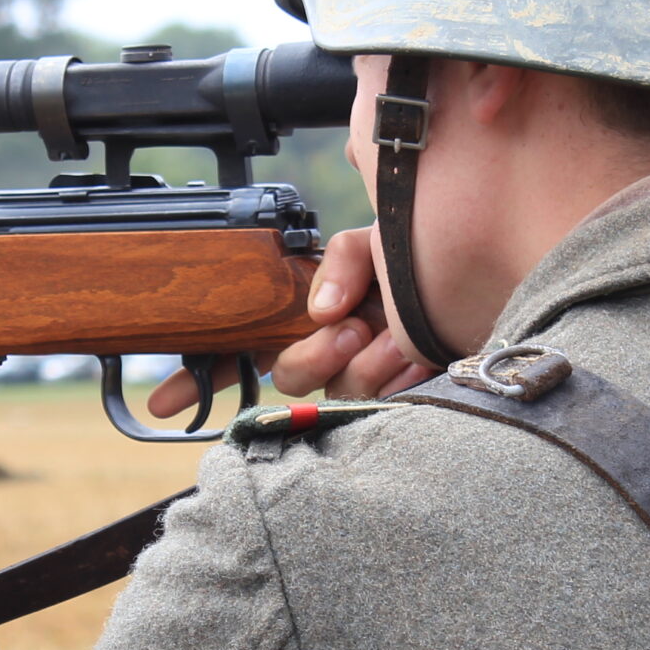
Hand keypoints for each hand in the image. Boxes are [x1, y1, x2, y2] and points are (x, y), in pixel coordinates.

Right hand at [143, 228, 432, 419]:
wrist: (483, 288)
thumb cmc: (423, 266)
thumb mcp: (374, 245)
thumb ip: (341, 263)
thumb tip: (320, 311)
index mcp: (306, 318)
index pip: (239, 353)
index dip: (199, 378)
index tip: (166, 402)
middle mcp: (327, 353)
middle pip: (288, 379)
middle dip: (313, 357)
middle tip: (349, 330)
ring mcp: (360, 380)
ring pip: (332, 393)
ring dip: (364, 362)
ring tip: (392, 335)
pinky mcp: (393, 401)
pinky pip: (375, 403)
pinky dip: (394, 374)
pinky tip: (415, 356)